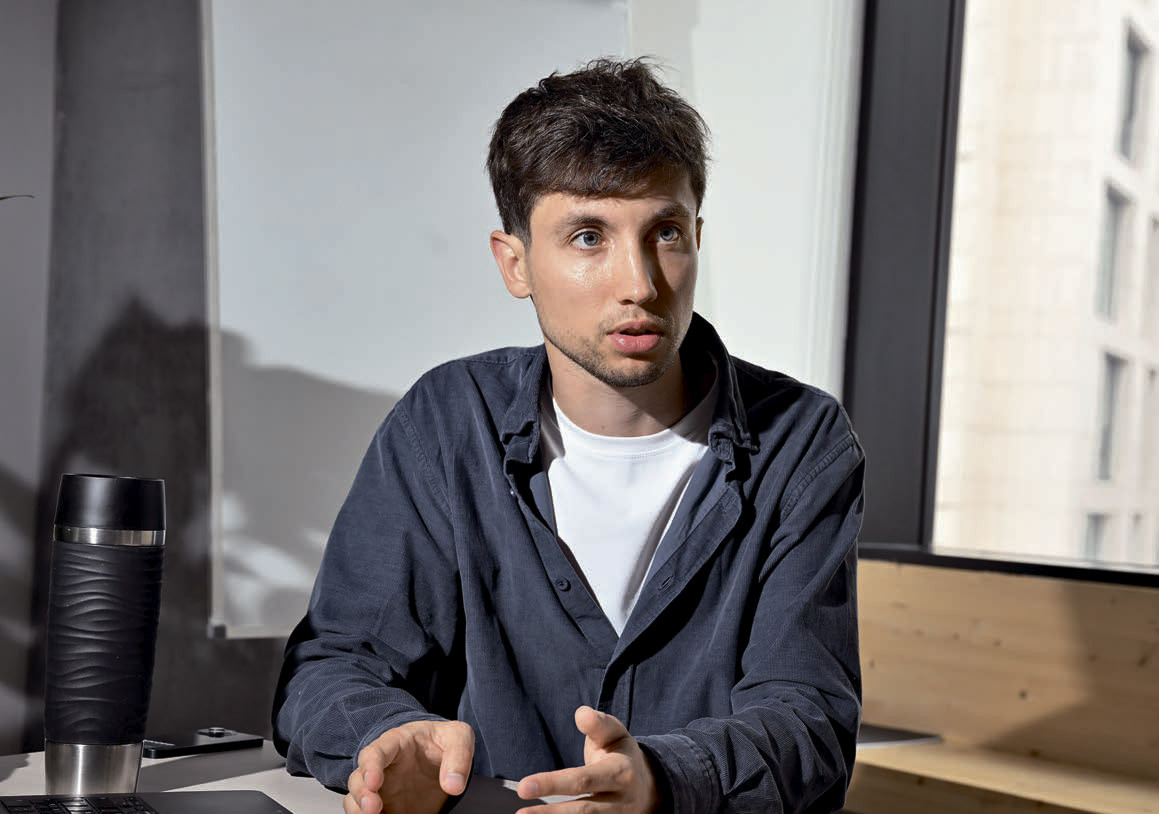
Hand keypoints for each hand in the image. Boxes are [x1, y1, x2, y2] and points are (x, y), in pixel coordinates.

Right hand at [343, 719, 473, 813]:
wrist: (441, 754)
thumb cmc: (443, 740)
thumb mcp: (458, 737)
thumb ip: (458, 756)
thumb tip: (454, 785)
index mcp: (396, 742)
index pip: (376, 751)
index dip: (370, 766)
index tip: (374, 782)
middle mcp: (382, 766)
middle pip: (358, 778)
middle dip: (361, 794)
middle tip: (372, 809)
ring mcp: (381, 788)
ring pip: (356, 799)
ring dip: (358, 809)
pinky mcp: (385, 806)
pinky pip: (367, 813)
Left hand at [515, 706, 659, 812]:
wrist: (649, 786)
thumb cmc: (620, 754)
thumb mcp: (614, 733)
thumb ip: (597, 724)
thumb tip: (581, 713)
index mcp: (621, 773)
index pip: (582, 780)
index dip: (552, 784)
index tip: (523, 786)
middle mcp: (620, 801)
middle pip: (583, 811)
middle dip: (550, 813)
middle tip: (520, 813)